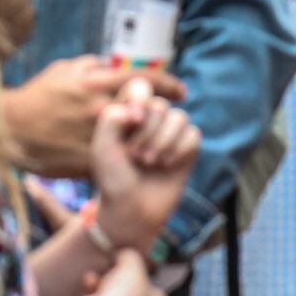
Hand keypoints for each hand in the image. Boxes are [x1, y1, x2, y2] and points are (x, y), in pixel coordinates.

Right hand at [0, 57, 184, 177]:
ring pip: (138, 139)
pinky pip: (120, 160)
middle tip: (170, 116)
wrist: (10, 131)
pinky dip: (128, 157)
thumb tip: (117, 65)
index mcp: (95, 83)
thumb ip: (95, 67)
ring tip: (153, 138)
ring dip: (149, 138)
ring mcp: (96, 137)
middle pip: (147, 110)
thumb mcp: (64, 70)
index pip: (144, 79)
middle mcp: (100, 109)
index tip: (181, 91)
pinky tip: (130, 157)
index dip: (168, 84)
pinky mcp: (90, 161)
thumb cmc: (37, 96)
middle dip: (161, 113)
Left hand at [89, 76, 200, 252]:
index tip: (133, 120)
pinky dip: (180, 150)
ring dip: (164, 142)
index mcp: (127, 112)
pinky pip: (193, 135)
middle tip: (136, 156)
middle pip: (161, 105)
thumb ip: (112, 118)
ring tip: (150, 163)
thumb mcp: (102, 146)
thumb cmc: (112, 178)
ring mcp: (169, 133)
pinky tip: (167, 166)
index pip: (140, 86)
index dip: (140, 100)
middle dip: (148, 132)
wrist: (130, 209)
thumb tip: (140, 109)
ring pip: (180, 117)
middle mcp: (149, 119)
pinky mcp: (186, 148)